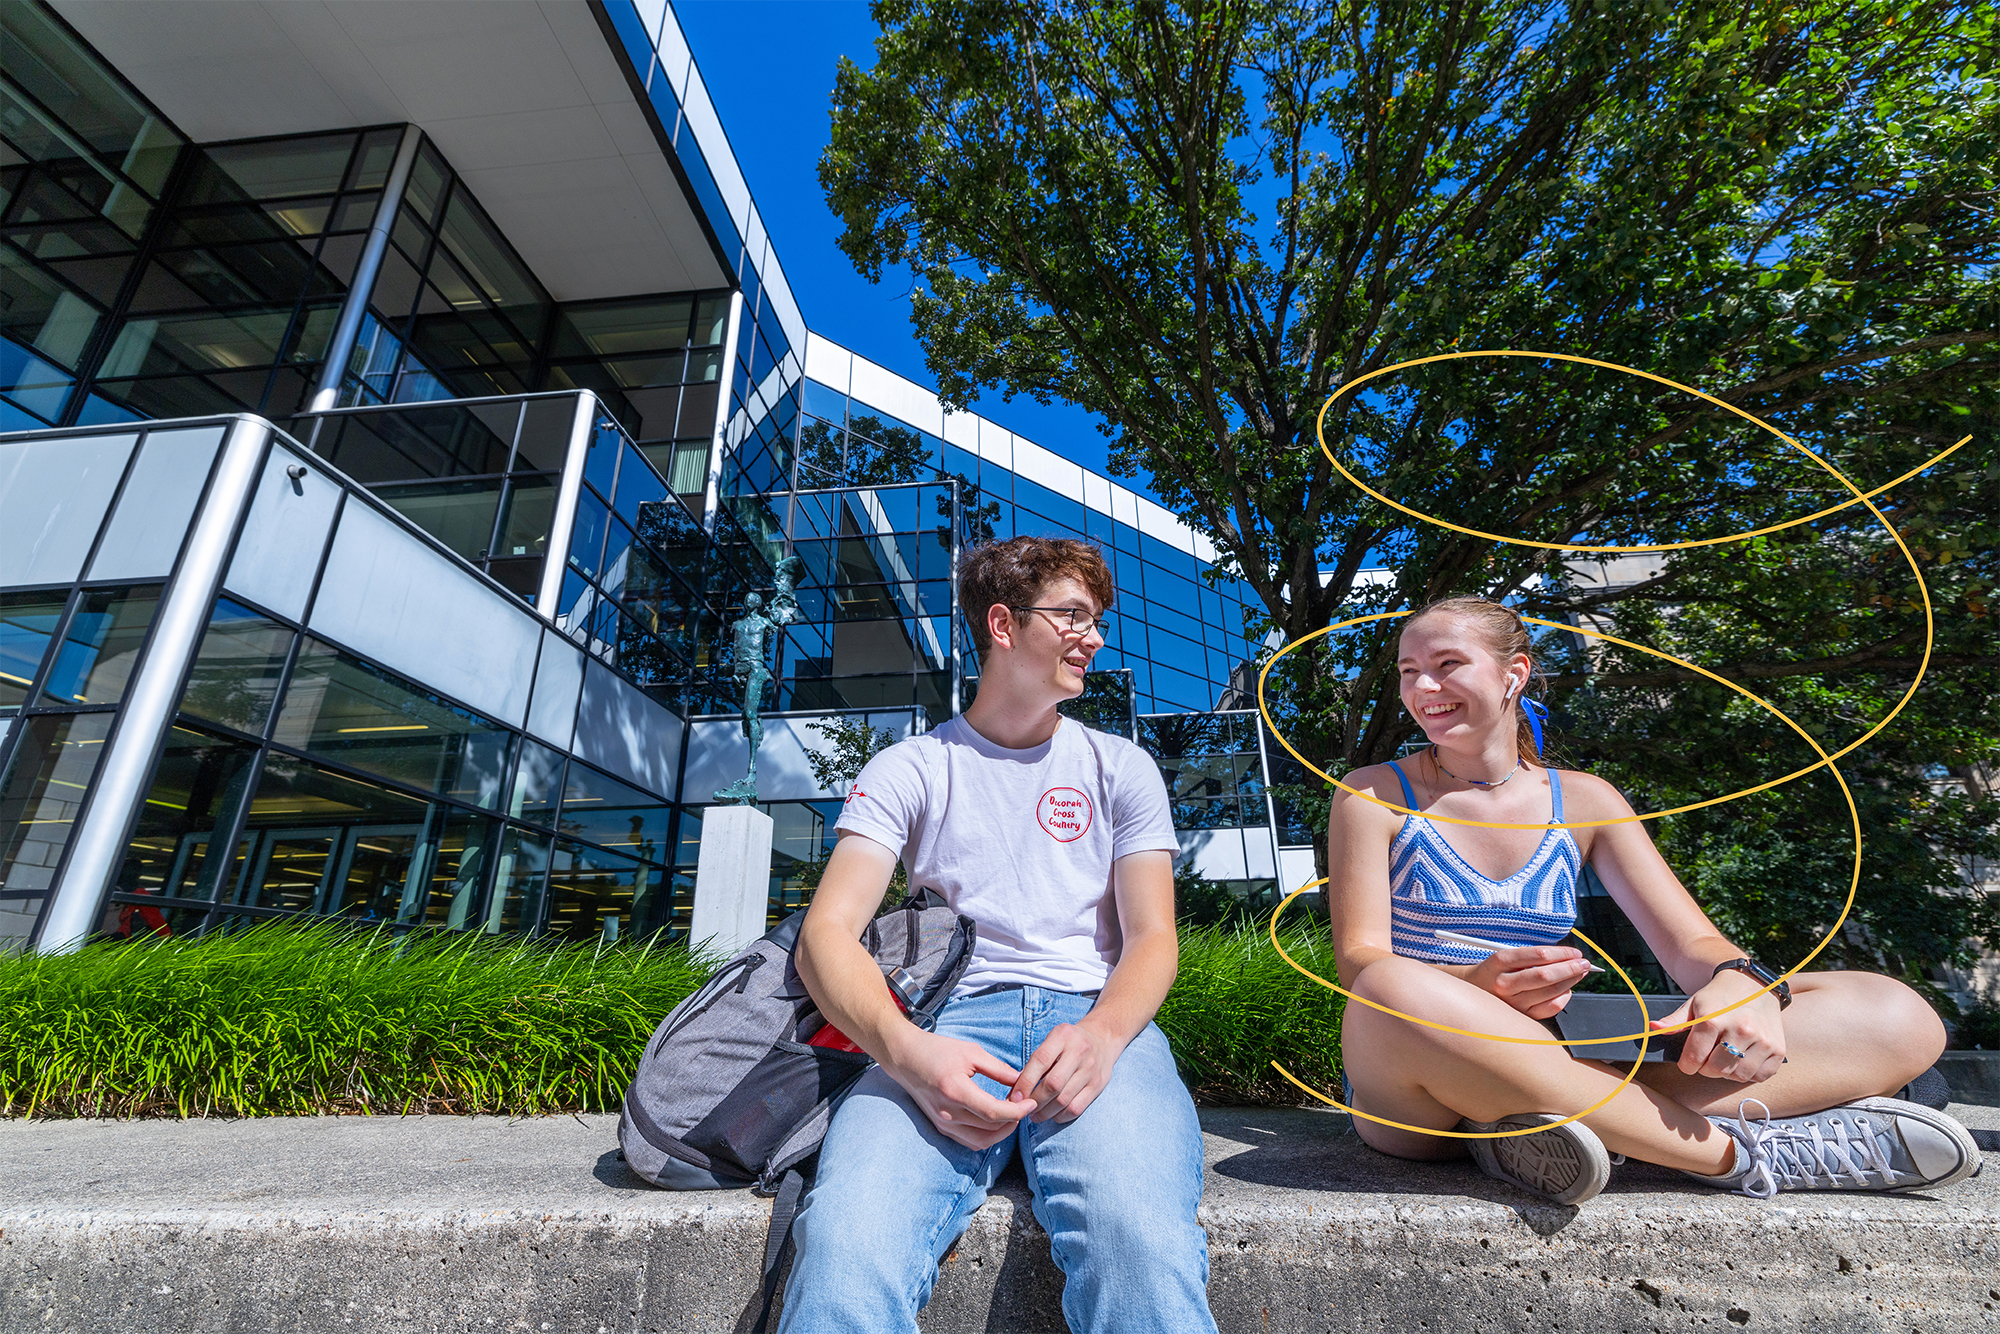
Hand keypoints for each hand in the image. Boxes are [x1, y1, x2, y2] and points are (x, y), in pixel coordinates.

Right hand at [881, 1029, 1037, 1149]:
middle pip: (991, 1129)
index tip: (1032, 1102)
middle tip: (1025, 1105)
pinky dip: (987, 1136)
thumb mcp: (971, 1052)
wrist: (905, 1057)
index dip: (1018, 1111)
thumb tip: (1023, 1081)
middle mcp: (948, 1112)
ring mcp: (943, 1123)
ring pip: (982, 1141)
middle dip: (1013, 1120)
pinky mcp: (941, 1127)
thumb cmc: (937, 1050)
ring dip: (1002, 1132)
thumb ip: (998, 1069)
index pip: (994, 1112)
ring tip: (1013, 1115)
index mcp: (956, 1090)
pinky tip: (995, 1122)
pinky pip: (970, 1141)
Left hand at [1010, 1018, 1125, 1123]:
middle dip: (1035, 1101)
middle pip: (1053, 1084)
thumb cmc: (1069, 1043)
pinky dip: (1060, 1116)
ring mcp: (1091, 1070)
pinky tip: (1053, 1114)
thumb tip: (1016, 1090)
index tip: (1014, 1098)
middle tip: (1024, 1108)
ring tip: (1035, 1115)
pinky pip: (1076, 1108)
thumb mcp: (1053, 1040)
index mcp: (1063, 1036)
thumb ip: (1036, 1061)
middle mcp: (1079, 1051)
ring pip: (1064, 1100)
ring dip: (1045, 1112)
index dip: (1025, 1082)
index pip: (1041, 1061)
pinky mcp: (1098, 1085)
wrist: (1103, 1039)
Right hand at [1464, 945, 1593, 1019]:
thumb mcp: (1507, 956)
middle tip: (1583, 963)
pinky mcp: (1519, 1015)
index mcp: (1500, 961)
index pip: (1539, 955)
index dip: (1562, 953)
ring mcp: (1512, 1002)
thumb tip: (1567, 956)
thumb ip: (1533, 956)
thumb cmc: (1494, 970)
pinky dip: (1563, 998)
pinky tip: (1566, 991)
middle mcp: (1504, 983)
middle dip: (1570, 968)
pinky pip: (1549, 1009)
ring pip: (1551, 992)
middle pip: (1546, 976)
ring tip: (1578, 974)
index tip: (1575, 952)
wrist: (1472, 989)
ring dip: (1570, 982)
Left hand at [1652, 970, 1785, 1082]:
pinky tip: (1742, 1059)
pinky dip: (1749, 1073)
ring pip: (1738, 1076)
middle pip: (1716, 1070)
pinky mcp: (1778, 1049)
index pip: (1694, 1057)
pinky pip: (1760, 1075)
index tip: (1687, 1063)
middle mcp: (1741, 1029)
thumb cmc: (1719, 997)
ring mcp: (1762, 1040)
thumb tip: (1653, 1028)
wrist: (1753, 985)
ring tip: (1724, 1058)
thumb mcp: (1693, 1004)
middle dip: (1706, 1069)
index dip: (1687, 1065)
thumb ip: (1674, 1021)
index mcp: (1714, 1019)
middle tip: (1706, 1060)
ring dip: (1728, 1072)